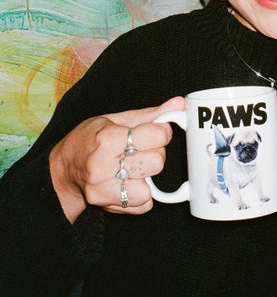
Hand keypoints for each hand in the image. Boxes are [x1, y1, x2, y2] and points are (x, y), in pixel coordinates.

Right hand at [49, 96, 184, 222]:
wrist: (63, 170)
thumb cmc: (89, 139)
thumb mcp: (115, 119)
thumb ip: (150, 114)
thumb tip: (178, 104)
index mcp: (108, 138)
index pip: (157, 136)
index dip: (161, 132)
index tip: (153, 131)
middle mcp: (104, 166)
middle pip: (157, 161)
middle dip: (155, 152)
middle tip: (141, 149)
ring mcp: (105, 189)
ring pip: (151, 186)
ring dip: (148, 175)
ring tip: (134, 166)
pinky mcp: (108, 206)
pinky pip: (144, 205)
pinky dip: (142, 194)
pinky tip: (130, 182)